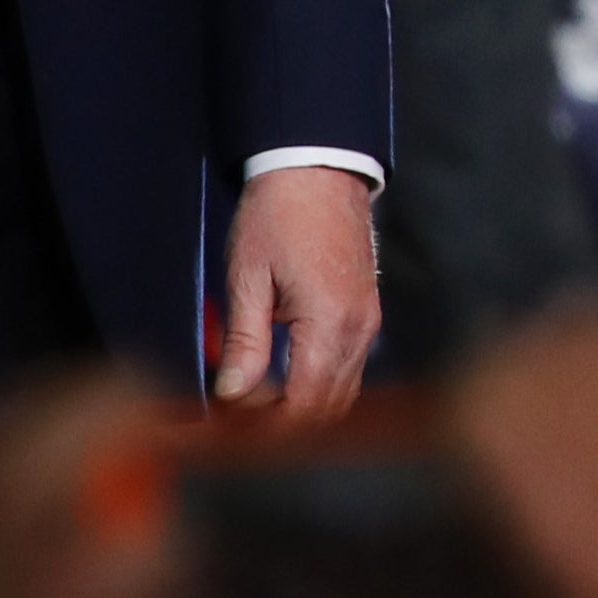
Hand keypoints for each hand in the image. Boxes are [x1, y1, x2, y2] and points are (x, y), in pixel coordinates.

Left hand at [212, 166, 377, 418]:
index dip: (266, 430)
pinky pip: (347, 368)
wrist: (316, 166)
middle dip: (281, 425)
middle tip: (234, 420)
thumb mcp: (248, 277)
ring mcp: (368, 320)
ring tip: (251, 400)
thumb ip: (245, 343)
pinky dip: (315, 384)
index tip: (229, 431)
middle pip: (327, 409)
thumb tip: (232, 395)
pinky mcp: (366, 311)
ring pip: (341, 393)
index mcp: (329, 322)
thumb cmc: (278, 213)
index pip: (303, 406)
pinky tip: (279, 376)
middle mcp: (358, 328)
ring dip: (299, 408)